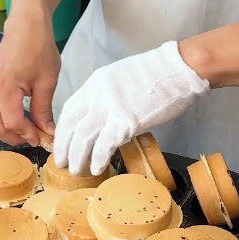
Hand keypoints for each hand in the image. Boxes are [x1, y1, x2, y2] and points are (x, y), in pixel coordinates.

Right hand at [0, 9, 60, 147]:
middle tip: (29, 135)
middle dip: (13, 136)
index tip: (38, 137)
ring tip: (11, 127)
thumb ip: (44, 111)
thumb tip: (47, 133)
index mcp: (4, 85)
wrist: (26, 28)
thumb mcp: (47, 82)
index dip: (27, 134)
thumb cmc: (38, 49)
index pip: (12, 122)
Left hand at [53, 41, 210, 174]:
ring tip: (75, 169)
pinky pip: (105, 144)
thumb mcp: (120, 77)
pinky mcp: (126, 121)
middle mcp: (97, 95)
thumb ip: (107, 95)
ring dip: (76, 156)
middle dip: (63, 146)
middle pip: (70, 124)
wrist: (177, 69)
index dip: (63, 128)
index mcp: (95, 83)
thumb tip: (103, 115)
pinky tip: (97, 168)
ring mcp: (110, 107)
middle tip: (60, 162)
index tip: (61, 142)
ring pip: (83, 136)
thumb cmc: (156, 72)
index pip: (69, 108)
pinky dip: (98, 158)